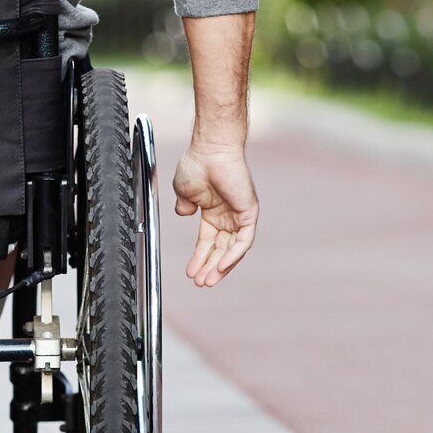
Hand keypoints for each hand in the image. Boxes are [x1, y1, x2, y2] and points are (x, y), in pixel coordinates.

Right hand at [173, 143, 257, 287]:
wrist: (210, 150)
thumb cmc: (197, 164)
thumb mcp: (184, 192)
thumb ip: (184, 205)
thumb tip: (183, 214)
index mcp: (213, 211)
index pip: (208, 242)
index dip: (199, 258)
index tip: (190, 273)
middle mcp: (228, 215)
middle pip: (220, 249)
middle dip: (209, 267)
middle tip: (200, 283)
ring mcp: (239, 215)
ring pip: (232, 249)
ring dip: (220, 266)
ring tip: (208, 281)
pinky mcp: (249, 213)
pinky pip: (243, 241)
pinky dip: (233, 255)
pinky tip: (221, 266)